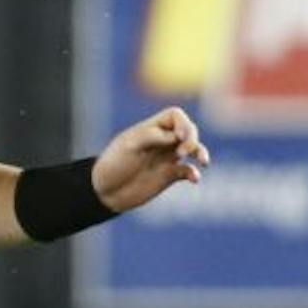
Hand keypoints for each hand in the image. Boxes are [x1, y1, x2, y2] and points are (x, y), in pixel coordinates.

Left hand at [90, 107, 209, 212]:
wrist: (104, 191)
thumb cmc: (113, 164)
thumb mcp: (129, 145)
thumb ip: (152, 136)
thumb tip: (176, 137)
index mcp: (151, 129)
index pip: (175, 116)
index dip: (183, 123)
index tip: (179, 137)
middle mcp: (162, 141)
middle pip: (188, 130)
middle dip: (192, 138)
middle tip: (183, 152)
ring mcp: (166, 158)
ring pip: (193, 150)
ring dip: (201, 153)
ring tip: (203, 162)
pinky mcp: (169, 175)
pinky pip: (188, 171)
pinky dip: (194, 173)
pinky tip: (194, 179)